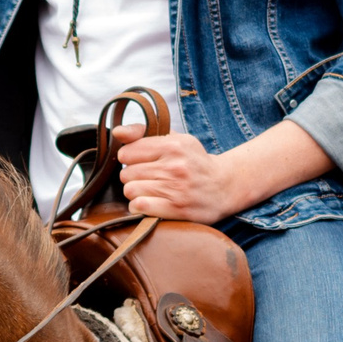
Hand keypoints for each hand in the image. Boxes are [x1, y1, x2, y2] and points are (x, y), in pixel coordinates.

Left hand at [115, 125, 242, 222]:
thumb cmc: (194, 162)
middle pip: (127, 173)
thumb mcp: (176, 140)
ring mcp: (176, 189)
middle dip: (132, 177)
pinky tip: (150, 203)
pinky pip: (139, 207)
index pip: (127, 152)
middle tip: (147, 178)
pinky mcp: (177, 209)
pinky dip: (139, 207)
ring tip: (149, 190)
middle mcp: (175, 166)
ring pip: (130, 190)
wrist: (224, 186)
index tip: (140, 162)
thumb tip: (117, 132)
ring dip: (135, 192)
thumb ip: (144, 133)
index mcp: (173, 146)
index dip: (130, 158)